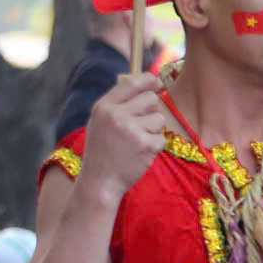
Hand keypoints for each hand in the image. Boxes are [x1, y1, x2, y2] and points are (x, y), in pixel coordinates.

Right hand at [78, 72, 171, 204]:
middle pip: (151, 99)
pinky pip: (161, 137)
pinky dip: (154, 146)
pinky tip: (140, 153)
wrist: (100, 182)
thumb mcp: (100, 122)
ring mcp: (132, 130)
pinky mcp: (146, 145)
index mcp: (103, 107)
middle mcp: (116, 115)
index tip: (158, 82)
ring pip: (159, 118)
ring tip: (137, 141)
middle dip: (152, 110)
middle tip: (142, 124)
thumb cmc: (102, 151)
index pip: (131, 83)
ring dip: (154, 129)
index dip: (148, 80)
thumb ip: (117, 103)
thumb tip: (142, 82)